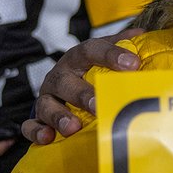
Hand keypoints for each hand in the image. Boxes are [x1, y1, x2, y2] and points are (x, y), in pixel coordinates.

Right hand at [22, 27, 144, 144]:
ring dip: (59, 116)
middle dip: (82, 94)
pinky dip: (37, 131)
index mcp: (77, 58)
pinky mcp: (38, 117)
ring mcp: (47, 97)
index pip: (91, 50)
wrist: (62, 84)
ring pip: (47, 104)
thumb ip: (121, 45)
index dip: (111, 55)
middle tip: (98, 104)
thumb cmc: (89, 69)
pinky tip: (48, 138)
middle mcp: (60, 76)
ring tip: (73, 127)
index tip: (132, 63)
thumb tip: (142, 35)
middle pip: (65, 82)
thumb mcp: (103, 54)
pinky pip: (31, 125)